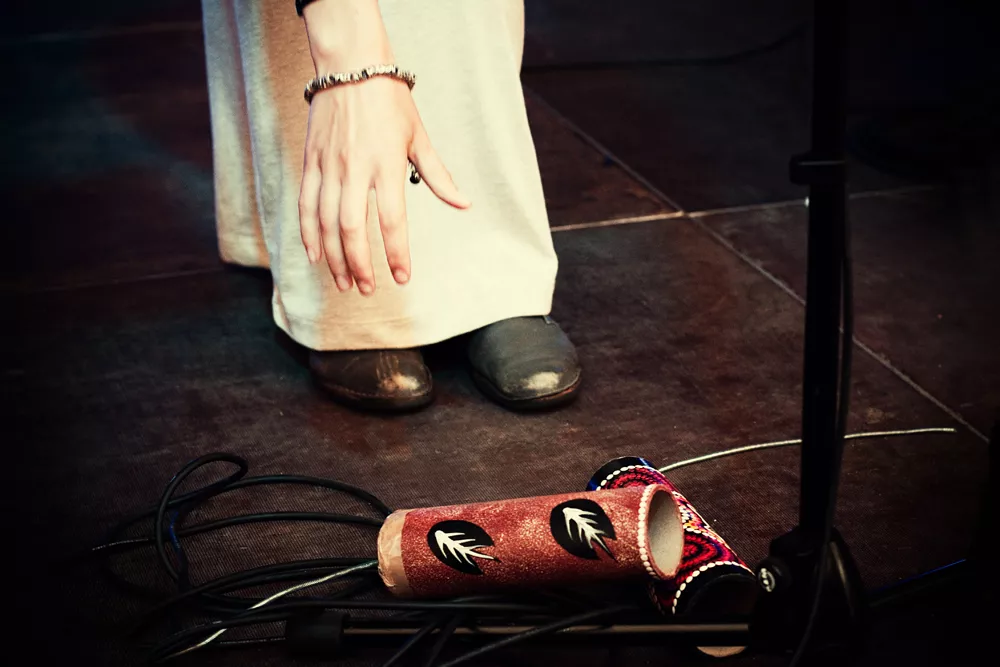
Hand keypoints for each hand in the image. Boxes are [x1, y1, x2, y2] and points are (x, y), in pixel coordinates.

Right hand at [299, 0, 469, 295]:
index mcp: (387, 165)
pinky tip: (314, 256)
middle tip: (368, 289)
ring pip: (327, 223)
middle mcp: (355, 169)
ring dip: (334, 258)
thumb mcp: (420, 137)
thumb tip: (464, 204)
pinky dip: (308, 234)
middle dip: (360, 265)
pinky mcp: (311, 162)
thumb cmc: (391, 102)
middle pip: (353, 229)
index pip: (392, 220)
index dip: (397, 253)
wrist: (350, 66)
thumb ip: (439, 176)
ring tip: (344, 282)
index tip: (402, 278)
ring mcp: (329, 166)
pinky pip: (306, 205)